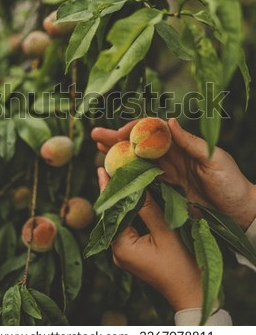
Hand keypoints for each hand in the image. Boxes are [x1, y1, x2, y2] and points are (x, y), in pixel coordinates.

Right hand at [92, 119, 255, 229]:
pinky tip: (110, 172)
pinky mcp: (164, 191)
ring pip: (136, 161)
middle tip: (95, 134)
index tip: (120, 132)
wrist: (239, 213)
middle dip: (117, 138)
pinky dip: (125, 176)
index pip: (154, 130)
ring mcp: (166, 173)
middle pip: (139, 143)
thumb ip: (191, 142)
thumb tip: (169, 121)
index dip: (136, 129)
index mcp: (182, 144)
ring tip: (96, 147)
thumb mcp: (214, 159)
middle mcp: (171, 156)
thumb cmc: (230, 182)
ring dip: (116, 154)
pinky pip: (141, 181)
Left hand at [98, 168, 202, 311]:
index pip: (111, 211)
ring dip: (126, 201)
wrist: (191, 293)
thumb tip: (137, 181)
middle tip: (115, 167)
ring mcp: (125, 254)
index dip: (108, 188)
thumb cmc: (181, 265)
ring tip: (124, 176)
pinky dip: (133, 212)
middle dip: (117, 191)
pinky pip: (130, 228)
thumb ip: (149, 207)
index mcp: (121, 246)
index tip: (101, 168)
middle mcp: (117, 251)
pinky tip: (137, 196)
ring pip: (122, 220)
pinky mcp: (134, 254)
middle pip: (114, 215)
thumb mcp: (165, 231)